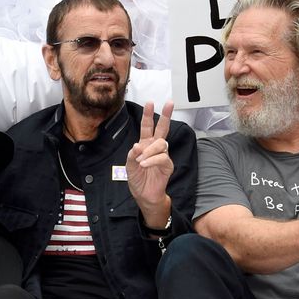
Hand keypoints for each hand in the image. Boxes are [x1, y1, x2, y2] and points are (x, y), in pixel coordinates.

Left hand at [126, 101, 173, 226]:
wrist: (144, 195)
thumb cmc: (137, 179)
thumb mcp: (129, 166)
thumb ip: (132, 155)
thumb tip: (137, 145)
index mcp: (145, 145)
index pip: (148, 127)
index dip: (148, 115)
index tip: (150, 102)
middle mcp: (155, 148)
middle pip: (163, 129)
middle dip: (166, 115)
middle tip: (170, 103)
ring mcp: (163, 156)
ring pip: (161, 144)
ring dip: (149, 150)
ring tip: (141, 160)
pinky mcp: (167, 165)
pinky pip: (162, 157)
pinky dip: (152, 160)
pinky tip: (144, 164)